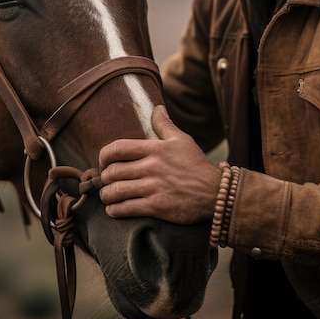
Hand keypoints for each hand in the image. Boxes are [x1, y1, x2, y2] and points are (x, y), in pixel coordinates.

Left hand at [99, 105, 220, 223]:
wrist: (215, 192)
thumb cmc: (196, 165)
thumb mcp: (182, 140)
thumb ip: (164, 124)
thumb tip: (157, 108)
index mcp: (155, 149)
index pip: (117, 148)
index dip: (104, 156)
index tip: (103, 162)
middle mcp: (151, 167)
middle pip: (113, 171)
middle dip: (104, 178)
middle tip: (106, 181)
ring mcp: (153, 188)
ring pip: (116, 191)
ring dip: (107, 195)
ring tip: (108, 196)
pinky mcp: (157, 207)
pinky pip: (126, 209)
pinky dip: (115, 210)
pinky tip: (114, 209)